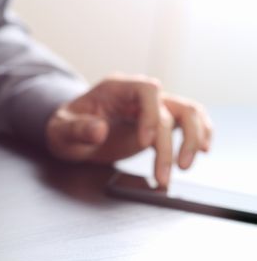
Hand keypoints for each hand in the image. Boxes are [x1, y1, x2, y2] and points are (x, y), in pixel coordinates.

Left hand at [46, 74, 212, 186]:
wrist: (69, 134)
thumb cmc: (64, 128)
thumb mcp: (61, 131)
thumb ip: (77, 129)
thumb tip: (99, 130)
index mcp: (115, 88)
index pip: (147, 89)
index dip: (152, 114)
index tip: (145, 142)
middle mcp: (137, 95)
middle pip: (172, 106)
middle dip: (174, 141)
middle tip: (168, 171)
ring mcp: (150, 109)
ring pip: (187, 112)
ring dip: (192, 139)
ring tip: (184, 167)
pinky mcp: (158, 124)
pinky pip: (187, 122)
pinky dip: (198, 135)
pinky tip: (200, 151)